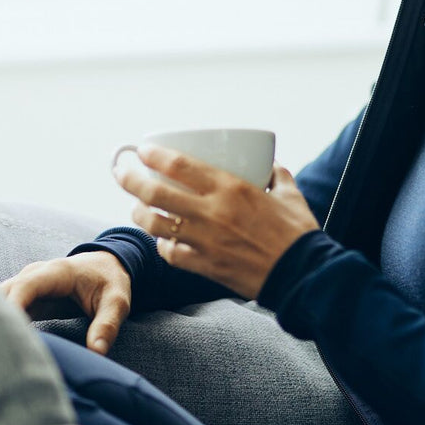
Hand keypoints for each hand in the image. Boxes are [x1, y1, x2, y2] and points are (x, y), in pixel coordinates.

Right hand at [0, 251, 131, 355]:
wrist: (106, 264)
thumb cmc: (110, 281)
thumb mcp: (116, 302)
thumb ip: (107, 325)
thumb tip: (96, 352)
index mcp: (56, 272)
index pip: (25, 287)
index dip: (12, 307)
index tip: (6, 334)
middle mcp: (35, 275)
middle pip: (4, 294)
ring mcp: (28, 284)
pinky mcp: (27, 297)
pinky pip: (7, 309)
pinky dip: (4, 326)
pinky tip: (4, 348)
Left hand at [112, 144, 319, 299]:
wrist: (302, 275)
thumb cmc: (298, 233)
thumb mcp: (290, 193)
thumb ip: (276, 174)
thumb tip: (269, 164)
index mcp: (231, 187)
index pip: (178, 165)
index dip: (153, 155)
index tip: (142, 150)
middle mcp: (212, 211)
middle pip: (154, 192)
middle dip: (130, 179)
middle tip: (121, 173)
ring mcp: (205, 241)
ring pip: (154, 223)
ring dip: (139, 213)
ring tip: (137, 207)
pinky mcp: (205, 266)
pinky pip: (170, 253)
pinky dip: (161, 245)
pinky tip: (162, 240)